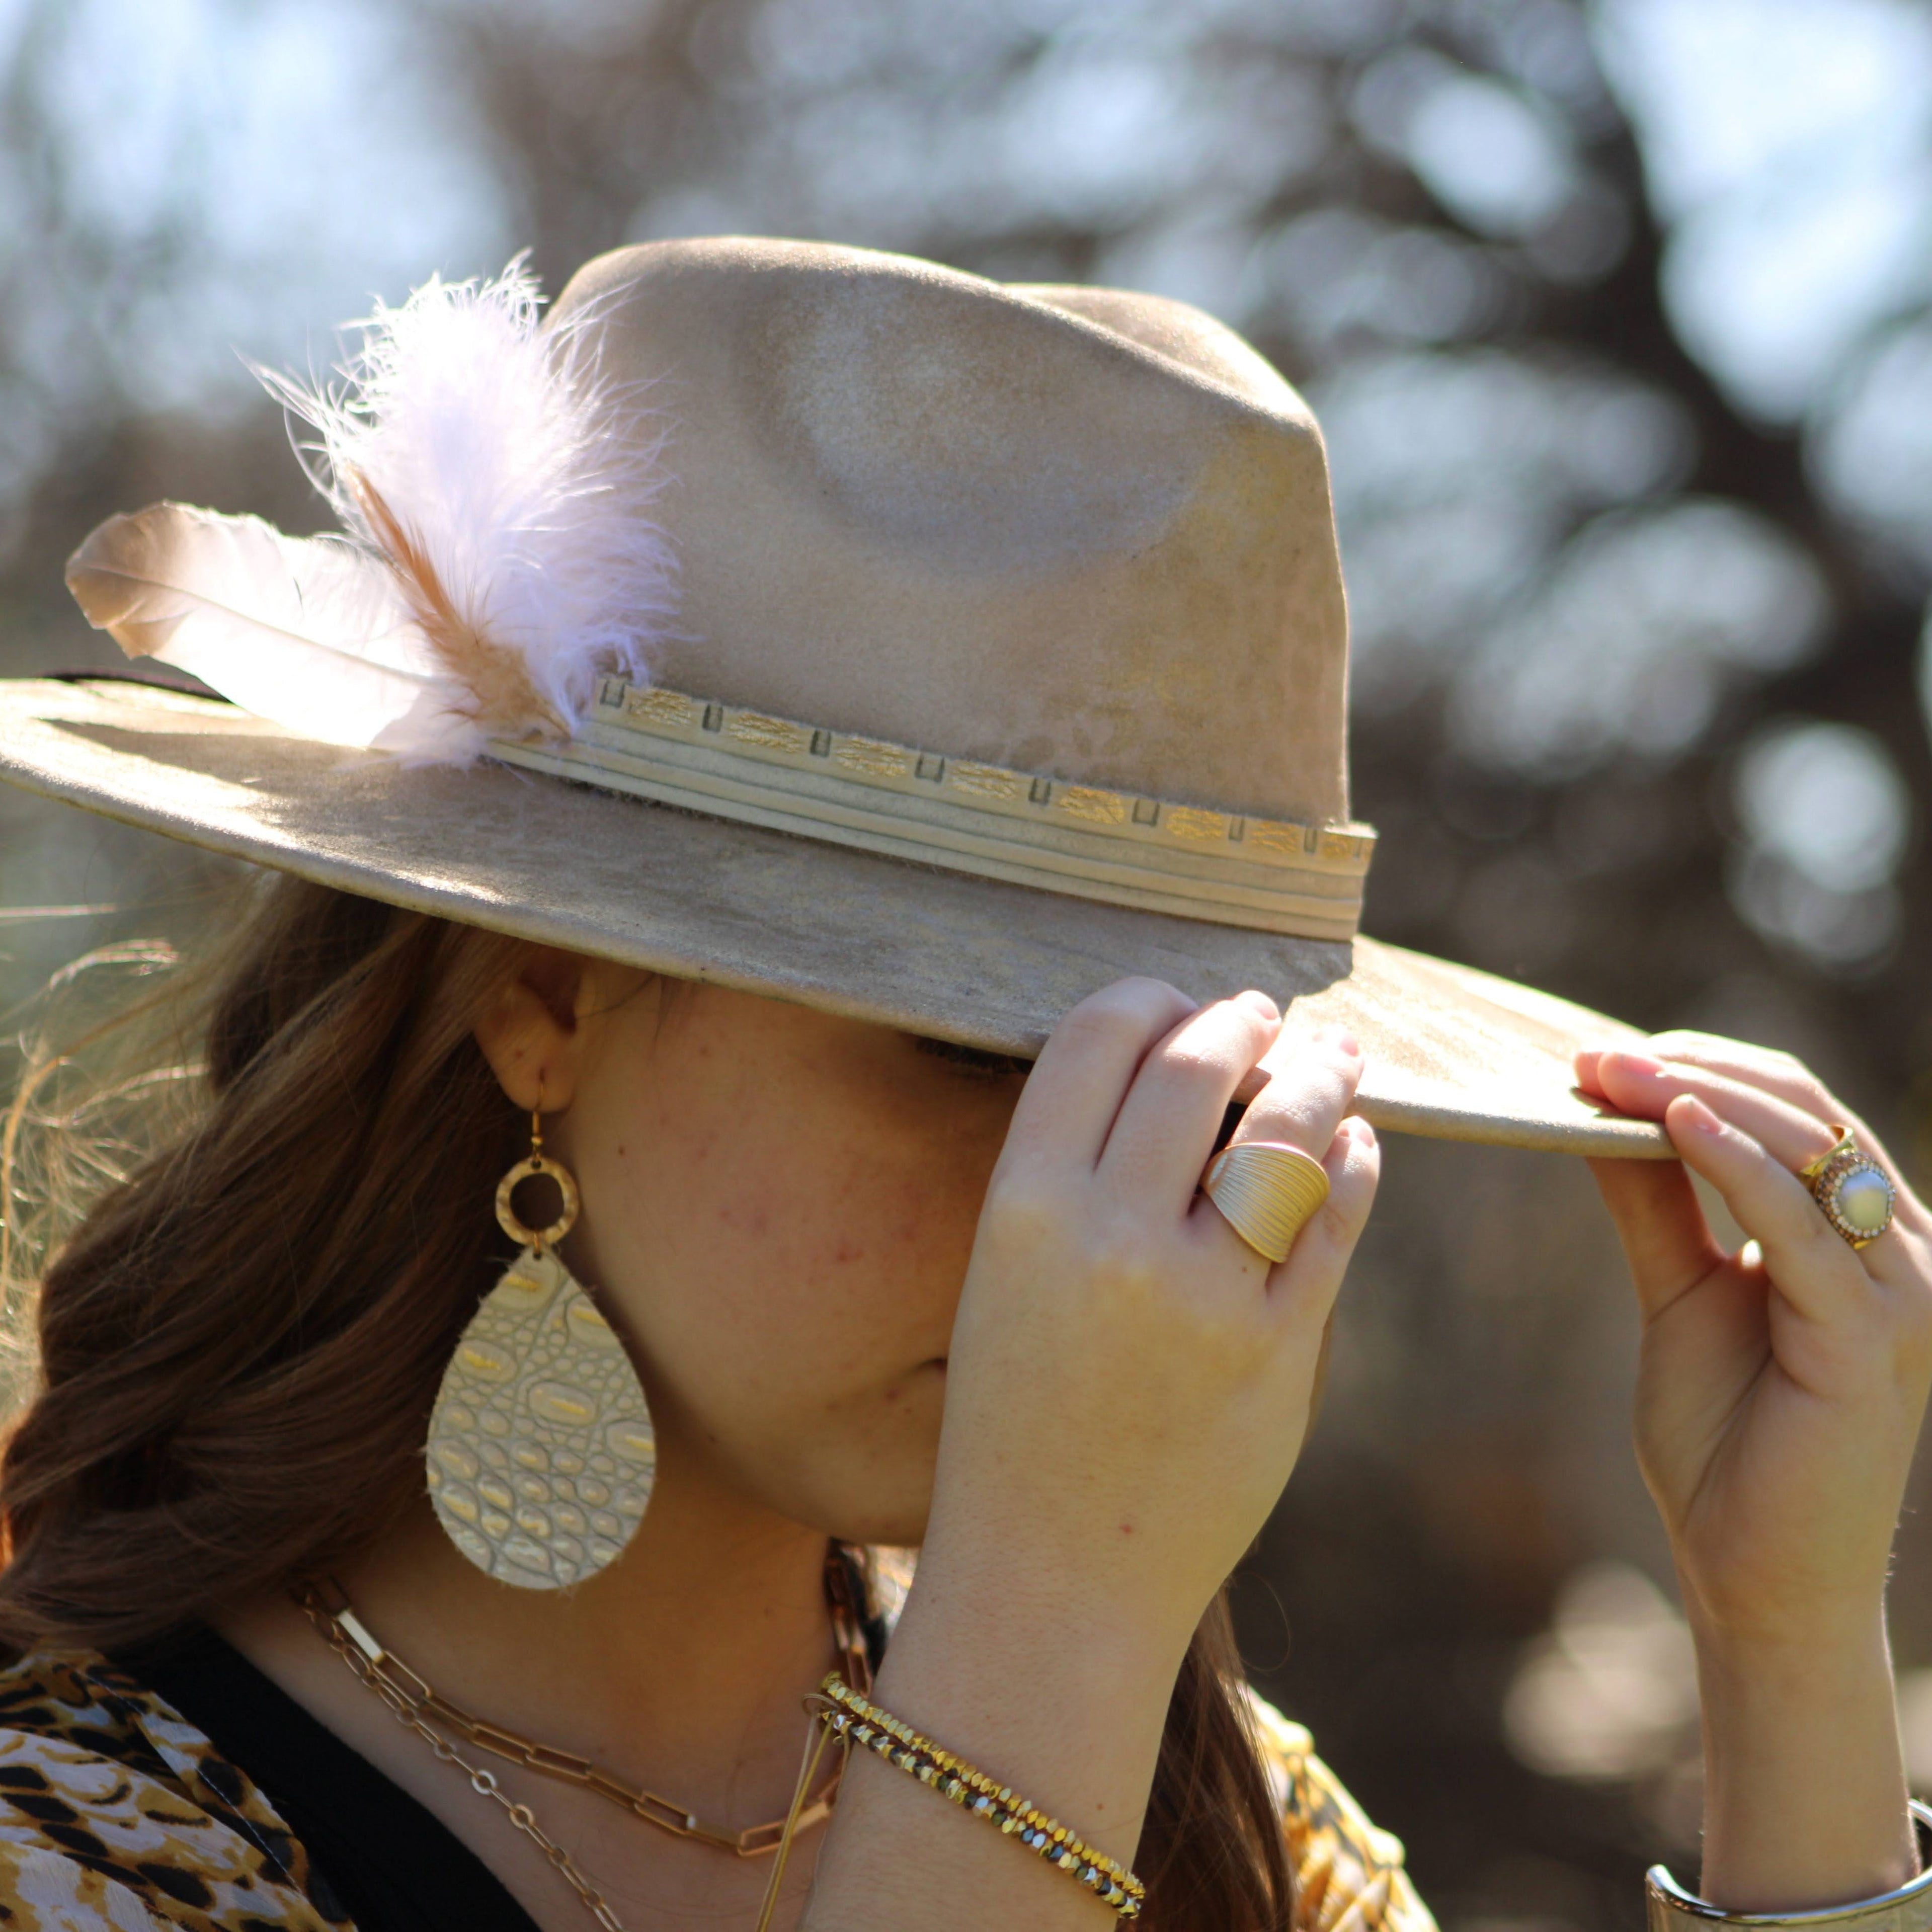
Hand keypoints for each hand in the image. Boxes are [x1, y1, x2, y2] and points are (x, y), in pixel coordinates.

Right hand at [814, 980, 1376, 1918]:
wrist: (1052, 1577)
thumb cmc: (1018, 1418)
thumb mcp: (1010, 1277)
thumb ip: (1079, 1175)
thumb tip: (1182, 1070)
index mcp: (1022, 1206)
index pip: (1095, 1038)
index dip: (1147, 997)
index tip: (1176, 1002)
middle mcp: (1109, 1236)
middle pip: (1197, 1064)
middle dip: (1240, 1021)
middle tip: (1262, 1016)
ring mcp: (1202, 1295)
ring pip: (1286, 1128)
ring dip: (1317, 1073)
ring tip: (1332, 1059)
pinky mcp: (1279, 1350)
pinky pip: (1335, 1218)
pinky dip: (1353, 1162)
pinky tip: (1354, 1146)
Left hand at [1579, 1034, 1931, 1907]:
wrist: (1751, 1569)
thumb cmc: (1724, 1439)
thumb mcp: (1679, 1291)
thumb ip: (1657, 1203)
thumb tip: (1603, 1113)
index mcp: (1857, 1233)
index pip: (1793, 1108)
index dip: (1700, 1066)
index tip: (1598, 1052)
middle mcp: (1898, 1250)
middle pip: (1803, 1114)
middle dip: (1692, 1070)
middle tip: (1589, 1054)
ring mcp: (1897, 1293)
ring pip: (1807, 1152)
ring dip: (1701, 1098)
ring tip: (1612, 1071)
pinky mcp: (1874, 1339)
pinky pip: (1802, 1228)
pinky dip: (1736, 1165)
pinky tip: (1671, 1123)